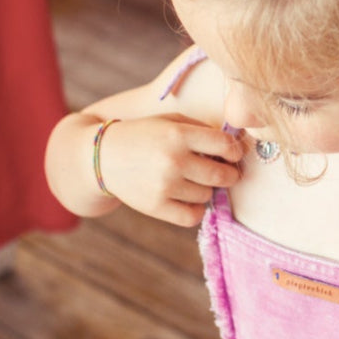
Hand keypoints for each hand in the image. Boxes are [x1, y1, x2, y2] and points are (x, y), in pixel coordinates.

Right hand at [98, 114, 242, 226]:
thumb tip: (236, 147)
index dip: (235, 151)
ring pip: (207, 195)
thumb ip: (202, 130)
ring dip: (207, 189)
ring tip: (194, 181)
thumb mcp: (170, 121)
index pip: (225, 145)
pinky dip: (195, 209)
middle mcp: (172, 160)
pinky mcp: (156, 206)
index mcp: (177, 134)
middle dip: (230, 175)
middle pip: (222, 175)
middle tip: (226, 173)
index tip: (232, 154)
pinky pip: (192, 216)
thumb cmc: (144, 136)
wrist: (102, 157)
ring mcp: (164, 185)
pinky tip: (189, 198)